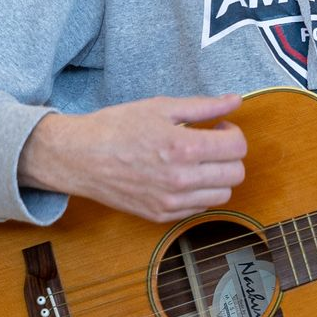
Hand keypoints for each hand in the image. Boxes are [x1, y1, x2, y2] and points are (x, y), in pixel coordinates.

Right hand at [19, 93, 246, 222]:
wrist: (79, 157)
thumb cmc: (116, 127)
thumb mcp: (161, 107)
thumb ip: (204, 106)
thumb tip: (235, 100)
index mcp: (184, 147)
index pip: (237, 147)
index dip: (233, 133)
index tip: (219, 128)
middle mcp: (181, 179)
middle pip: (236, 173)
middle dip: (230, 155)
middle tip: (212, 143)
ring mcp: (172, 201)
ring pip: (223, 195)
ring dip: (219, 176)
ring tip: (199, 161)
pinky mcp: (162, 215)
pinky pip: (200, 208)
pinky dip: (200, 192)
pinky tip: (184, 176)